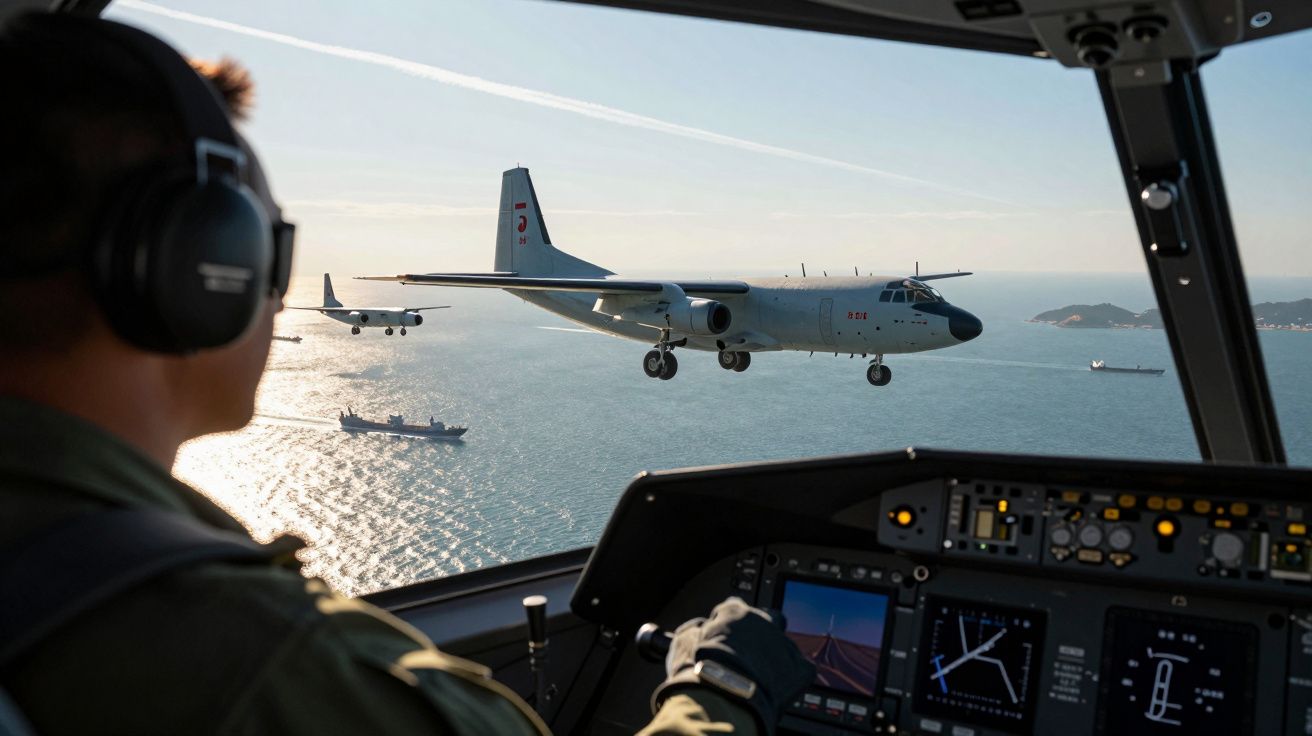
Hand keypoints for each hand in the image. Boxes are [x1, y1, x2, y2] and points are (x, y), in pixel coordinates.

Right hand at [658, 597, 814, 733]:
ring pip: (784, 645)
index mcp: (734, 612)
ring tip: (761, 677)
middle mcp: (762, 621)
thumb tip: (698, 628)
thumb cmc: (700, 672)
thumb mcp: (683, 642)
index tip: (727, 635)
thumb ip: (695, 629)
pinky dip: (792, 678)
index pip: (736, 606)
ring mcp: (783, 643)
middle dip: (761, 633)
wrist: (721, 698)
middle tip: (749, 653)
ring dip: (775, 657)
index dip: (731, 622)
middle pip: (768, 619)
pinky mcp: (800, 668)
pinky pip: (802, 669)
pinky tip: (777, 689)